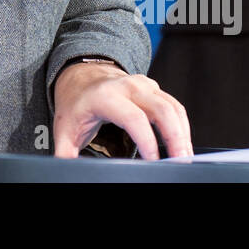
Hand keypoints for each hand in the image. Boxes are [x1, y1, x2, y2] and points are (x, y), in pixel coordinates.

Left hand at [52, 60, 192, 159]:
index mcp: (105, 96)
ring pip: (172, 107)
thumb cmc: (74, 104)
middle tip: (179, 162)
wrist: (80, 77)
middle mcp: (127, 86)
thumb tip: (66, 172)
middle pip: (161, 110)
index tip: (153, 162)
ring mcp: (143, 85)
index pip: (133, 118)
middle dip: (175, 137)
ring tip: (184, 158)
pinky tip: (181, 144)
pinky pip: (174, 107)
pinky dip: (182, 126)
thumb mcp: (64, 129)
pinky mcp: (153, 89)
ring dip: (183, 133)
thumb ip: (65, 153)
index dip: (146, 141)